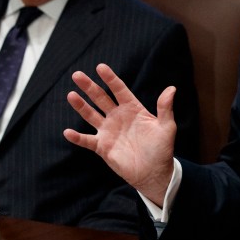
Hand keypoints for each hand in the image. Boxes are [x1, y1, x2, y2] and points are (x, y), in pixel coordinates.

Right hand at [63, 63, 176, 205]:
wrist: (154, 173)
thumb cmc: (162, 149)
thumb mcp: (166, 127)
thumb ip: (165, 108)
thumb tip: (172, 88)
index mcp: (133, 109)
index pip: (119, 90)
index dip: (110, 78)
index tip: (100, 67)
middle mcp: (118, 117)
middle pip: (101, 98)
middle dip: (89, 87)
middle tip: (77, 75)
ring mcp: (108, 131)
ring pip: (91, 115)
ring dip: (81, 106)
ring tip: (71, 95)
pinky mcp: (102, 147)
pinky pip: (87, 140)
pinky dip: (77, 137)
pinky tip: (67, 132)